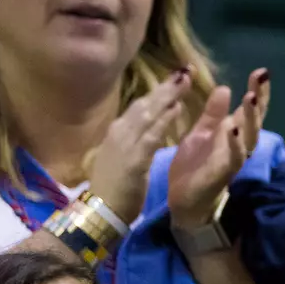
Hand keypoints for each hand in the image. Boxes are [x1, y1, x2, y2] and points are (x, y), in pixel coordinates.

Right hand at [84, 68, 193, 222]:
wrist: (100, 212)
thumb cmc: (112, 189)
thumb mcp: (120, 159)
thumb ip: (131, 142)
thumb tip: (141, 127)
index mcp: (117, 133)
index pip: (140, 107)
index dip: (158, 92)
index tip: (175, 78)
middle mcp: (119, 132)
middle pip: (145, 104)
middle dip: (165, 87)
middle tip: (184, 71)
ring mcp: (125, 144)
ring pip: (149, 115)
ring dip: (167, 97)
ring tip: (184, 81)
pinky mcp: (134, 160)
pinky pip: (152, 136)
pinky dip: (164, 121)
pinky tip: (177, 109)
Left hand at [168, 70, 267, 229]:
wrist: (182, 200)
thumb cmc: (194, 167)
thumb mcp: (201, 133)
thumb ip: (213, 113)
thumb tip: (226, 87)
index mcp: (233, 134)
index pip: (249, 110)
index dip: (258, 92)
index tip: (261, 72)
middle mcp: (239, 146)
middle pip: (255, 121)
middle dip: (259, 100)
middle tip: (260, 79)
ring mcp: (233, 160)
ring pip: (249, 137)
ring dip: (250, 118)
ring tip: (250, 98)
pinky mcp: (222, 174)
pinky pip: (233, 158)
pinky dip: (234, 143)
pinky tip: (232, 128)